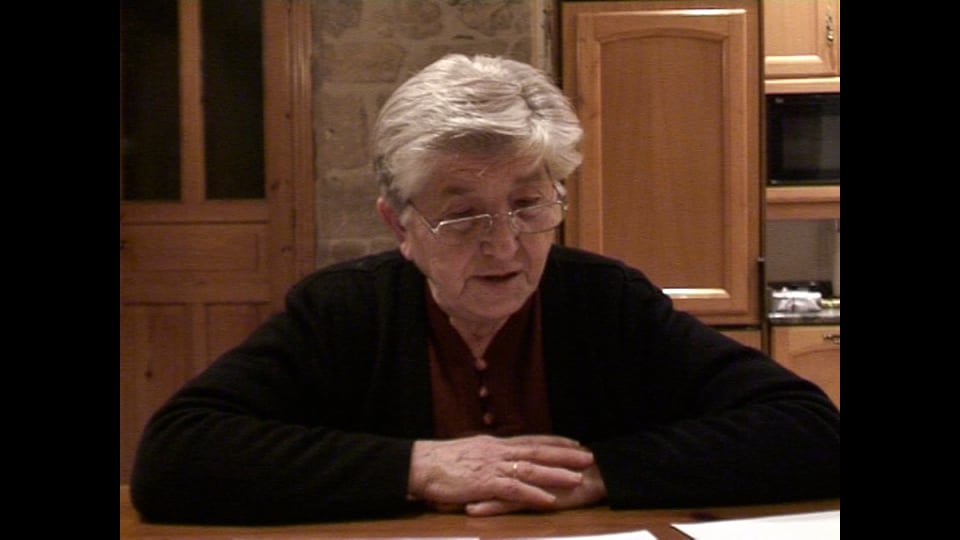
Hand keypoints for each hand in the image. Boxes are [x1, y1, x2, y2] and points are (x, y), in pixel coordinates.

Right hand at [407, 434, 595, 510]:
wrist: (419, 464)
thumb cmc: (439, 462)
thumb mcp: (468, 453)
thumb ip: (487, 456)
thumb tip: (498, 457)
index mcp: (494, 445)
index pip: (530, 441)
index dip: (554, 442)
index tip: (574, 442)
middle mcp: (497, 452)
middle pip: (537, 451)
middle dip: (565, 455)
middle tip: (588, 456)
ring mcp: (492, 467)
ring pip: (531, 469)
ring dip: (556, 474)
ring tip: (577, 478)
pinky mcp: (484, 484)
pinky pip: (514, 490)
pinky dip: (533, 495)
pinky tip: (548, 500)